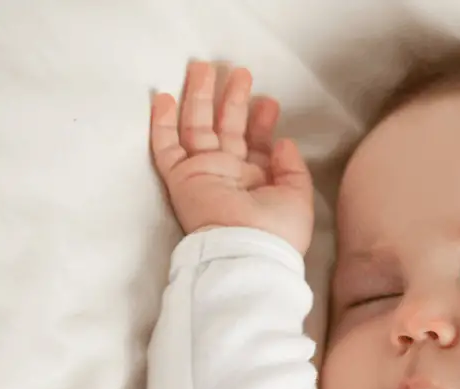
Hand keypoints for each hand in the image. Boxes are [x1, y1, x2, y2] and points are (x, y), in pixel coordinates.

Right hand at [150, 63, 313, 253]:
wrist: (247, 250)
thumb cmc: (277, 230)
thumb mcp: (298, 196)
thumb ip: (292, 168)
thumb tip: (284, 143)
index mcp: (256, 181)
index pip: (255, 143)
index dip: (261, 121)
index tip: (269, 102)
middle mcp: (229, 174)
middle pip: (226, 128)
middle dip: (232, 99)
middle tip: (239, 72)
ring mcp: (203, 173)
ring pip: (197, 127)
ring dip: (200, 97)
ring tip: (204, 67)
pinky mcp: (181, 178)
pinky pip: (166, 147)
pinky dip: (162, 123)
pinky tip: (163, 98)